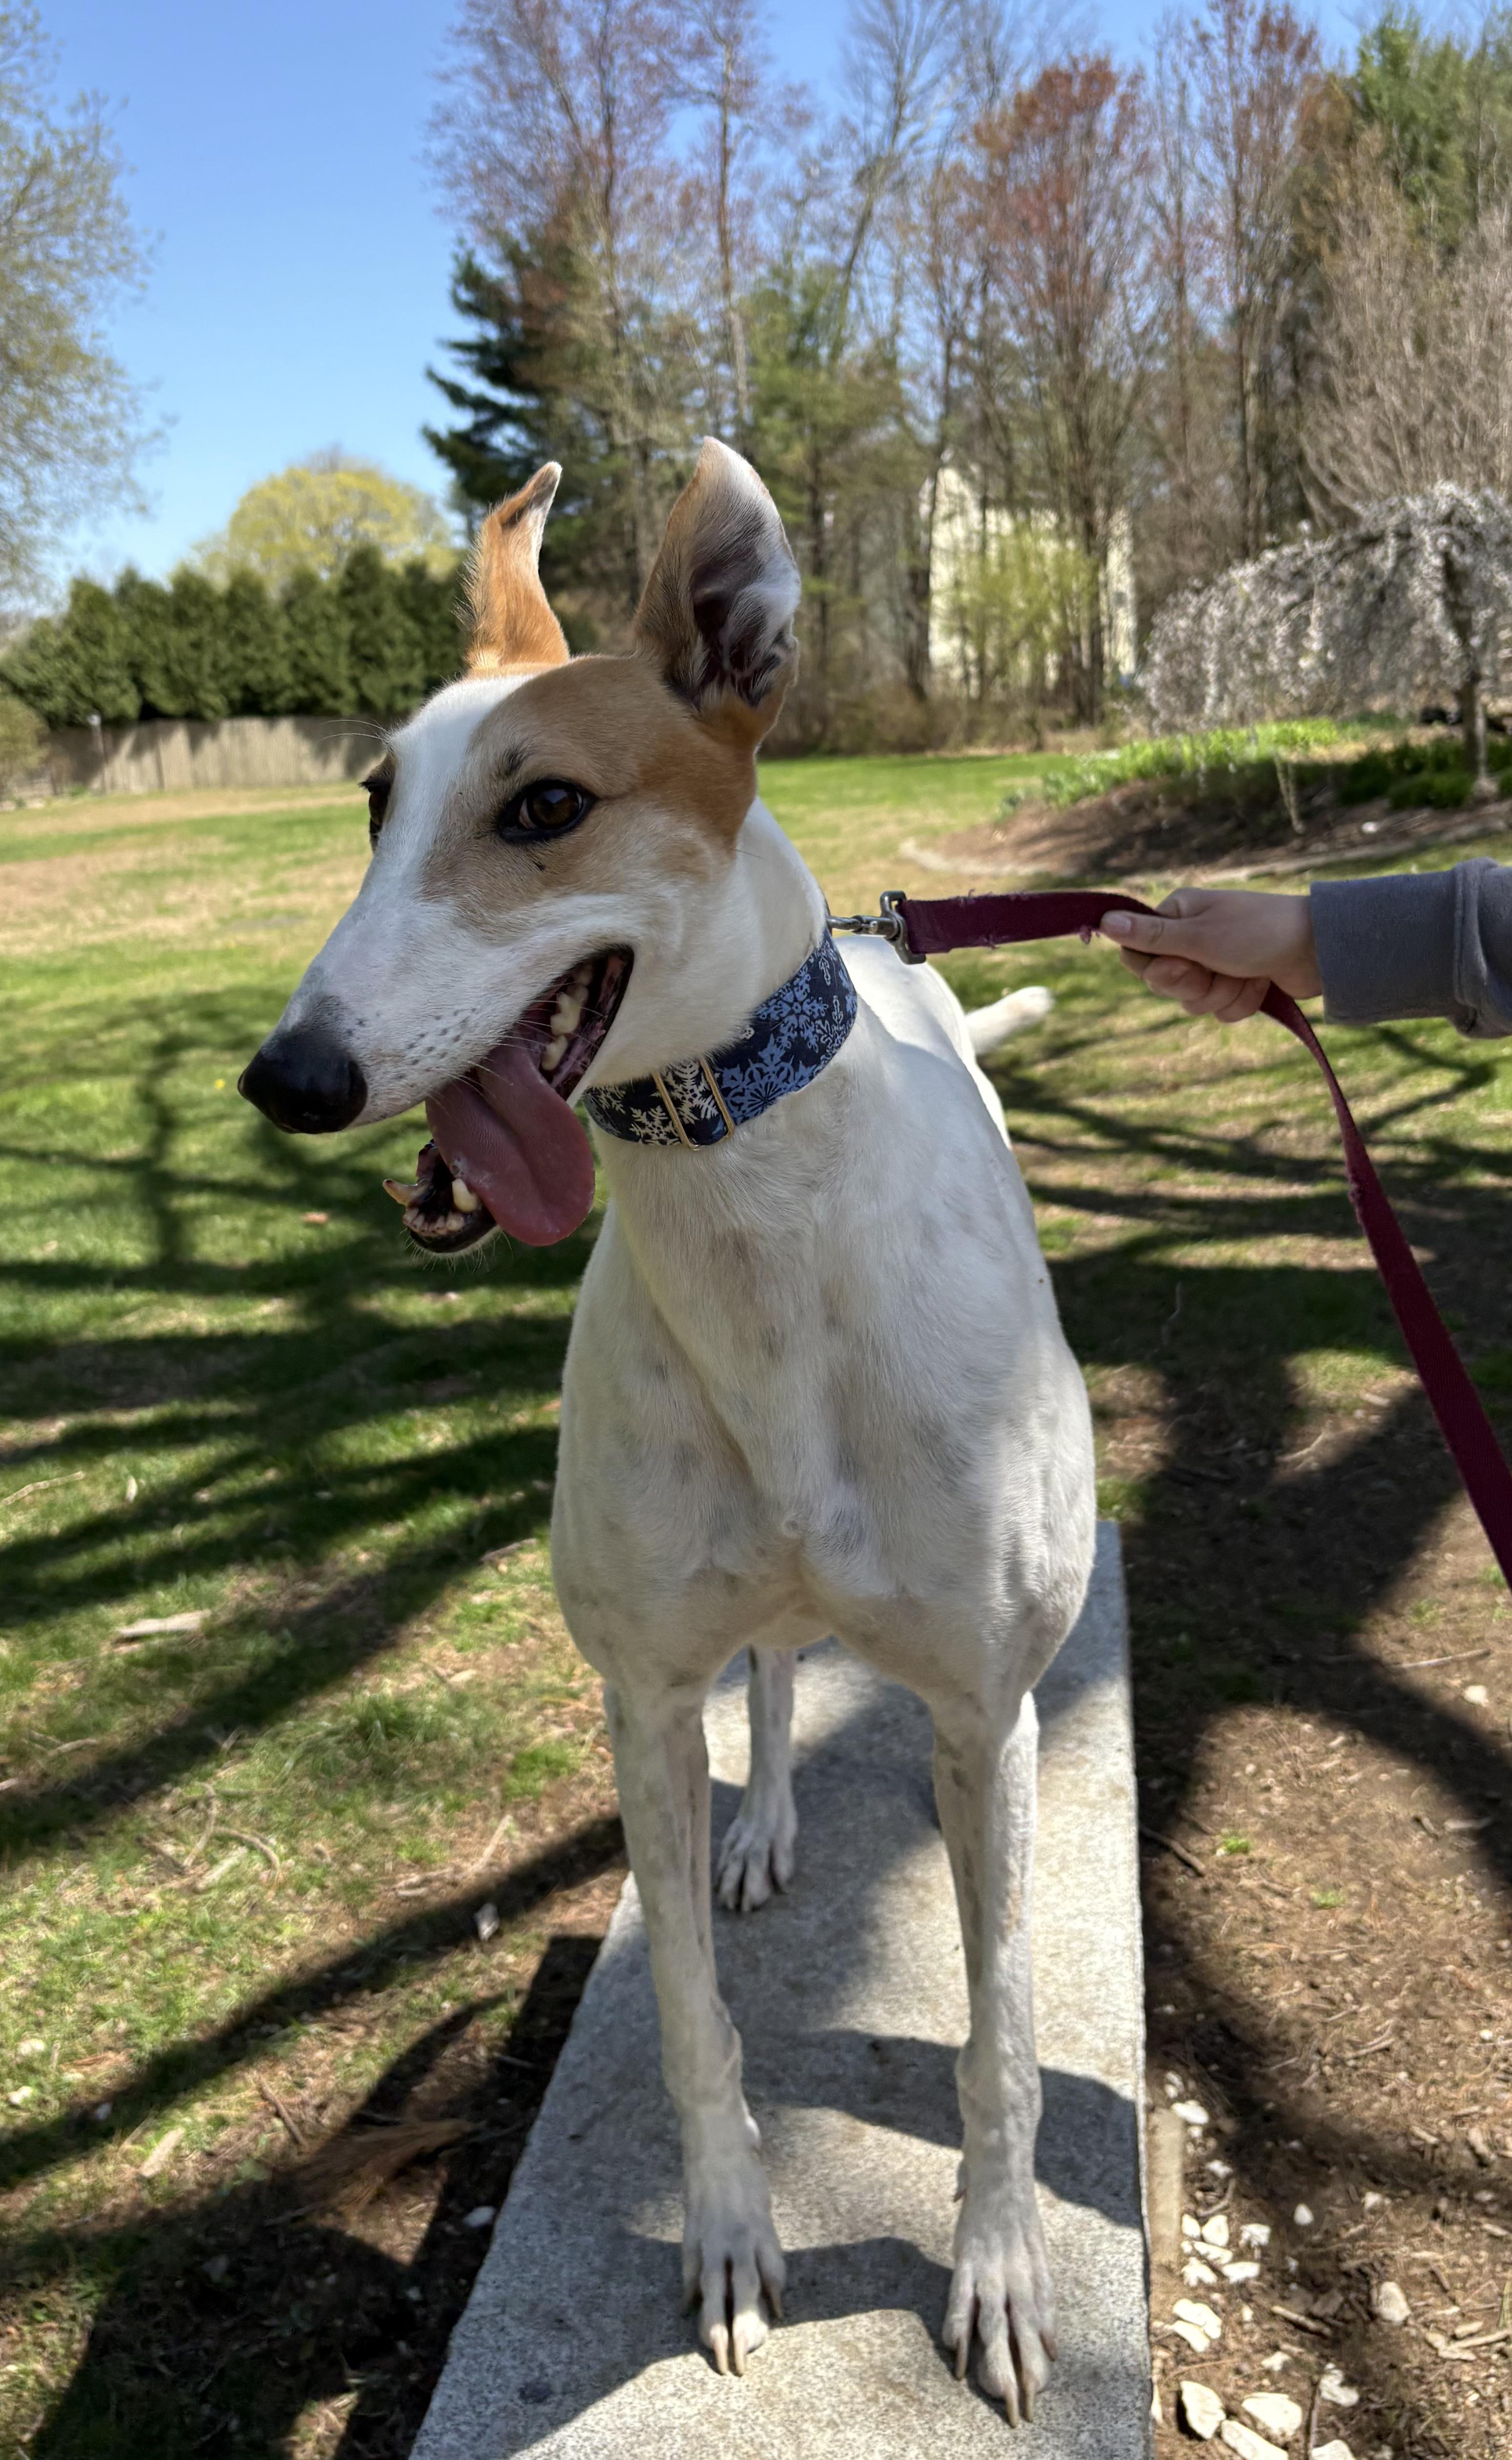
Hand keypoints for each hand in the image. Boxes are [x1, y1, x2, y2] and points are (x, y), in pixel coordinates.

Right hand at [1099, 889, 1320, 1022]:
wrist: (1318, 949)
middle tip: (1218, 967)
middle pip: (1164, 983)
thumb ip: (1150, 936)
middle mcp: (1192, 939)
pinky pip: (1221, 1010)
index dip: (1157, 970)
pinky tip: (1261, 984)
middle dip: (1195, 985)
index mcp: (1178, 916)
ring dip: (1222, 994)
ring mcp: (1215, 963)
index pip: (1138, 954)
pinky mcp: (1236, 983)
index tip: (1182, 963)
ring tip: (1247, 974)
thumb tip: (1103, 921)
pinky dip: (1241, 1002)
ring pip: (1193, 1002)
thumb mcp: (1199, 936)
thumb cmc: (1258, 932)